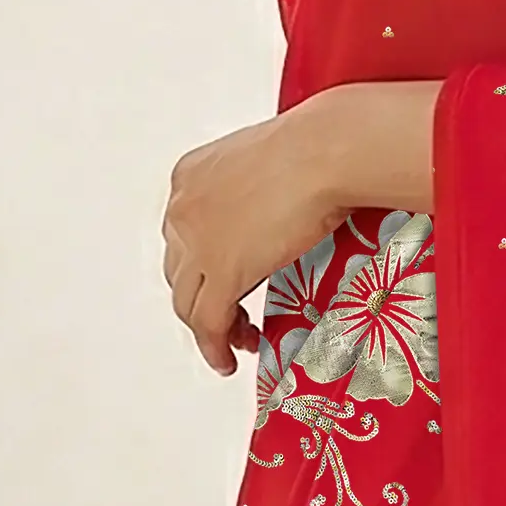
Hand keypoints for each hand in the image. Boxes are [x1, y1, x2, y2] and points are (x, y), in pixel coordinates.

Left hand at [160, 81, 440, 376]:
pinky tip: (226, 359)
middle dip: (201, 297)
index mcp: (190, 176)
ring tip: (234, 340)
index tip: (218, 280)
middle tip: (228, 316)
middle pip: (178, 270)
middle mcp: (183, 208)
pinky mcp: (221, 273)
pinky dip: (214, 347)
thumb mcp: (267, 165)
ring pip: (187, 303)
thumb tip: (275, 214)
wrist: (326, 152)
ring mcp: (197, 243)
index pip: (181, 233)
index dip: (198, 264)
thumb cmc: (317, 147)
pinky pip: (208, 324)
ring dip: (209, 327)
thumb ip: (255, 192)